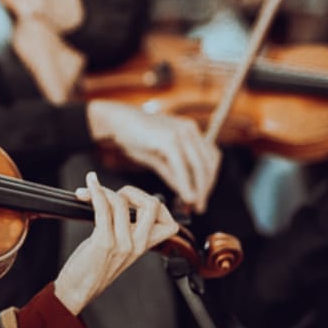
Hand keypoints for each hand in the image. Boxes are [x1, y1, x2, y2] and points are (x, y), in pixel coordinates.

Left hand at [53, 172, 179, 314]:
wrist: (77, 291)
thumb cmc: (92, 269)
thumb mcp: (118, 250)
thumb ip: (127, 231)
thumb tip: (122, 202)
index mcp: (143, 247)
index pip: (170, 223)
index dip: (155, 205)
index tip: (133, 201)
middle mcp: (136, 245)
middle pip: (153, 205)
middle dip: (131, 192)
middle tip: (111, 196)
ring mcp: (122, 244)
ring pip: (122, 202)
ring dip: (102, 191)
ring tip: (89, 192)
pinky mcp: (104, 242)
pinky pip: (103, 209)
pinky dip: (94, 193)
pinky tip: (88, 187)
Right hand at [86, 100, 221, 211]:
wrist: (116, 121)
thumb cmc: (134, 137)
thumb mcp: (158, 157)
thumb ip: (173, 172)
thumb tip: (186, 192)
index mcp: (190, 131)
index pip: (211, 157)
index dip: (210, 180)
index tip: (202, 197)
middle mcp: (190, 130)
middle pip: (208, 163)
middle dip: (206, 188)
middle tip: (199, 206)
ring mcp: (181, 133)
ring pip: (199, 166)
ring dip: (199, 188)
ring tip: (194, 204)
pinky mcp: (169, 139)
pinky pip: (182, 166)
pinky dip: (186, 184)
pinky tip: (185, 196)